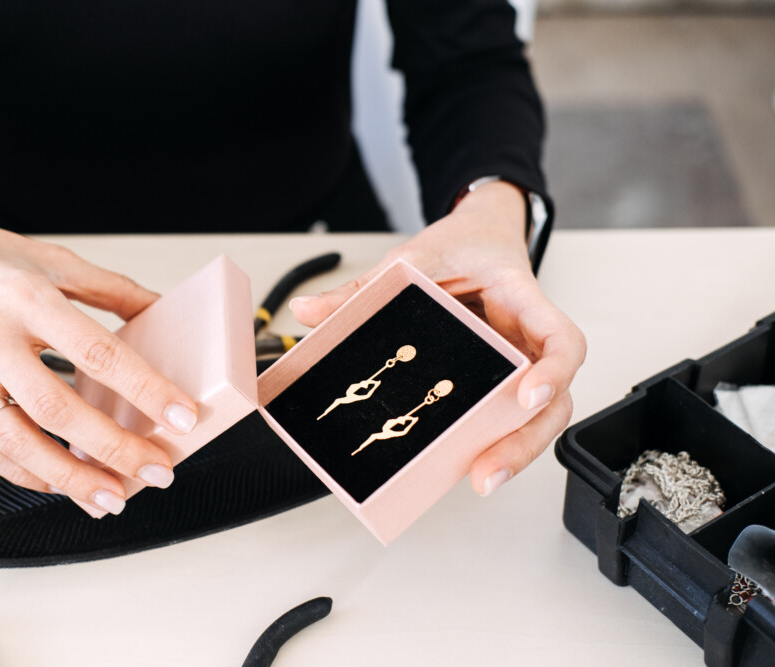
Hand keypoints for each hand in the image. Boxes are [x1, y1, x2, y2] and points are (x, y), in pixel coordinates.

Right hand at [0, 197, 197, 515]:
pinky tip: (61, 484)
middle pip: (59, 409)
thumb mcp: (47, 258)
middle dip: (116, 449)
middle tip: (158, 470)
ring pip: (19, 442)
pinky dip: (27, 475)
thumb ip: (109, 288)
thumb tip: (160, 310)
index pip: (97, 352)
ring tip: (114, 496)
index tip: (183, 415)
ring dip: (71, 478)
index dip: (145, 389)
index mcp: (27, 298)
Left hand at [290, 181, 585, 495]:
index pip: (562, 339)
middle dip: (525, 441)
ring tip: (479, 479)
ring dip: (514, 452)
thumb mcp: (415, 258)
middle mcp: (529, 339)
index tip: (529, 393)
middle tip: (487, 471)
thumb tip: (306, 312)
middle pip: (554, 399)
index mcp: (521, 300)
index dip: (555, 370)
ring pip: (537, 418)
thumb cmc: (464, 246)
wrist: (481, 237)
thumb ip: (363, 287)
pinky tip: (466, 466)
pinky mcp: (500, 381)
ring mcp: (519, 364)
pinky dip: (494, 441)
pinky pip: (506, 415)